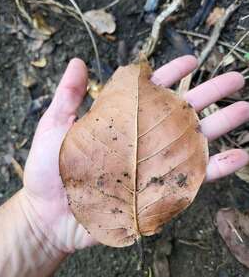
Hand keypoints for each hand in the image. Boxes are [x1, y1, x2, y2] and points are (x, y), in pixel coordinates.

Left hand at [22, 56, 248, 254]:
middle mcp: (141, 139)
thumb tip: (78, 61)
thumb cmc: (47, 171)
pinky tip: (240, 156)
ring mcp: (151, 165)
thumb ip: (68, 97)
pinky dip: (216, 168)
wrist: (48, 216)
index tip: (191, 61)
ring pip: (192, 141)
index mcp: (120, 120)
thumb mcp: (53, 127)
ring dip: (221, 125)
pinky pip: (191, 179)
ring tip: (245, 109)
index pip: (150, 91)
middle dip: (208, 94)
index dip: (171, 74)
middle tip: (235, 79)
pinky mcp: (156, 192)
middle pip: (179, 112)